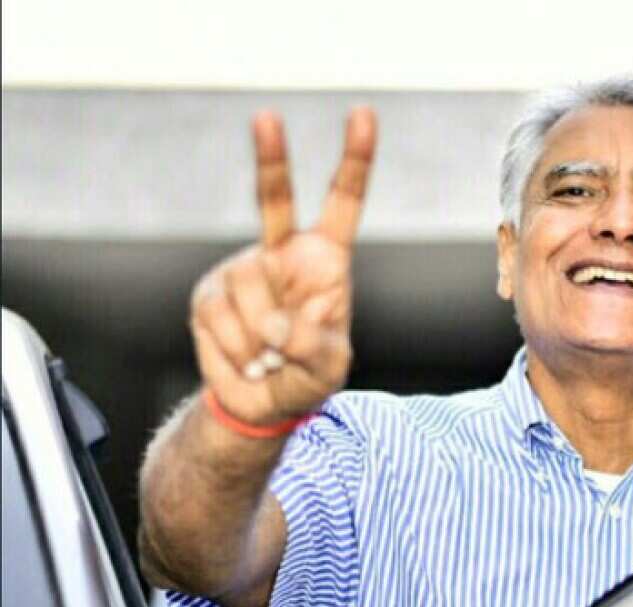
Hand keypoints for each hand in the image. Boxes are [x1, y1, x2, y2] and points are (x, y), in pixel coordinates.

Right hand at [189, 108, 376, 425]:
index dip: (355, 160)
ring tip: (271, 357)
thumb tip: (274, 324)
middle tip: (267, 117)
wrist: (260, 404)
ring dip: (262, 338)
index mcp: (325, 259)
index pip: (343, 202)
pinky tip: (248, 359)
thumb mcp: (329, 368)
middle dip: (271, 157)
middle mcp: (282, 253)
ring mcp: (243, 270)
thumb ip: (313, 346)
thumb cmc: (307, 376)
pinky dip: (237, 349)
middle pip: (273, 199)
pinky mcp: (209, 295)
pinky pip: (220, 316)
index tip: (361, 114)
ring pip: (250, 286)